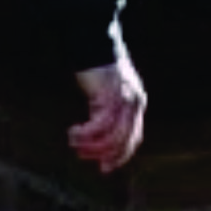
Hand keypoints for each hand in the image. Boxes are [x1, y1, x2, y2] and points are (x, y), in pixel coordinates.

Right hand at [68, 54, 146, 171]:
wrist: (94, 43)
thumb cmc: (97, 67)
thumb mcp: (106, 93)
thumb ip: (108, 110)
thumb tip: (99, 133)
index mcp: (136, 103)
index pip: (133, 138)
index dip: (119, 155)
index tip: (104, 167)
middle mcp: (134, 103)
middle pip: (124, 141)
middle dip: (104, 154)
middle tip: (83, 157)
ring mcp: (124, 100)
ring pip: (111, 136)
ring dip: (91, 145)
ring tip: (75, 143)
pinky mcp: (110, 96)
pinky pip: (100, 125)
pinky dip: (87, 134)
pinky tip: (75, 133)